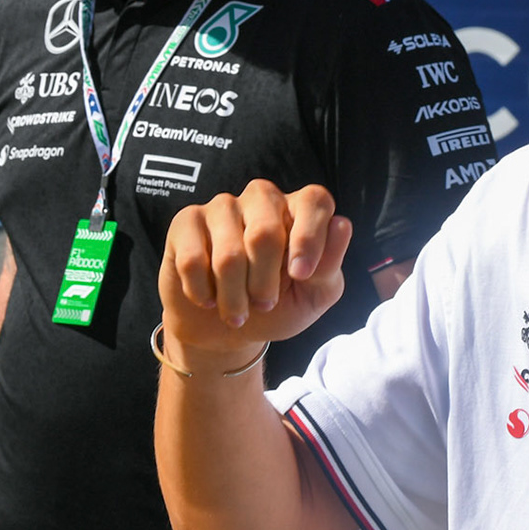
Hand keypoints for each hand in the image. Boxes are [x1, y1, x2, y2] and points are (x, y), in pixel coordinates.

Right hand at [160, 180, 352, 368]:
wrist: (225, 330)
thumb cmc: (277, 307)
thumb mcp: (313, 295)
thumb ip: (329, 265)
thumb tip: (341, 225)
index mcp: (300, 210)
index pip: (314, 200)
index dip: (309, 238)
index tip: (301, 275)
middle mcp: (263, 199)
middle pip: (267, 230)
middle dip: (265, 281)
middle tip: (264, 305)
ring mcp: (223, 206)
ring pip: (229, 251)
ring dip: (234, 295)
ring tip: (237, 312)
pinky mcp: (187, 222)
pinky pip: (192, 258)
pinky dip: (202, 290)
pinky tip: (208, 300)